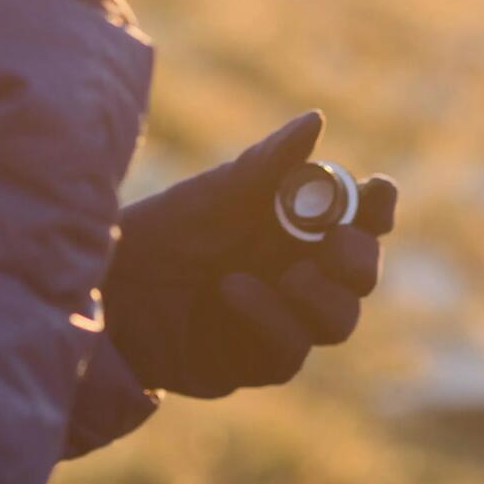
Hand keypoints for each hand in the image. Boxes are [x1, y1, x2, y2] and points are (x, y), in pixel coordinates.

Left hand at [103, 111, 397, 397]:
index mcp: (299, 226)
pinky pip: (289, 353)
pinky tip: (233, 290)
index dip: (378, 207)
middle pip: (362, 273)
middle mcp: (298, 271)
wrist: (105, 289)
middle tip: (332, 243)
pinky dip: (270, 318)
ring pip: (340, 321)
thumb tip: (316, 122)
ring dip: (323, 297)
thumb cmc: (161, 233)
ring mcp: (281, 319)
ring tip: (289, 276)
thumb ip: (267, 164)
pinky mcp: (253, 361)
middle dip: (358, 258)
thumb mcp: (215, 194)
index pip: (361, 216)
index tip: (376, 192)